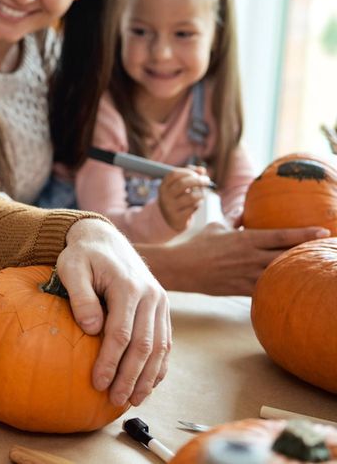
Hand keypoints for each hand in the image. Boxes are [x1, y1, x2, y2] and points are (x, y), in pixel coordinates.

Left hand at [56, 218, 169, 407]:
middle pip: (144, 345)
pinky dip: (159, 364)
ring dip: (148, 376)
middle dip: (130, 376)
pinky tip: (149, 383)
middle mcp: (150, 295)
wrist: (104, 238)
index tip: (98, 382)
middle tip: (115, 399)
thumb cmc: (83, 256)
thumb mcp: (72, 268)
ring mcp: (160, 302)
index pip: (121, 333)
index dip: (111, 361)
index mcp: (128, 287)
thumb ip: (80, 296)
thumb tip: (91, 329)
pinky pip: (166, 341)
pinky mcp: (161, 308)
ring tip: (134, 399)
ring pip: (159, 347)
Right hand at [143, 221, 329, 294]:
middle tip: (328, 250)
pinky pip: (265, 290)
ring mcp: (246, 274)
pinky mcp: (240, 289)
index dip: (304, 233)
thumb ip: (234, 222)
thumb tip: (244, 213)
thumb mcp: (216, 227)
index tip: (323, 231)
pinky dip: (277, 289)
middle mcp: (249, 257)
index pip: (281, 235)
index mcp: (246, 239)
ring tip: (314, 271)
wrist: (181, 268)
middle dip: (308, 253)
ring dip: (296, 272)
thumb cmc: (197, 245)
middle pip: (286, 255)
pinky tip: (290, 290)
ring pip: (278, 274)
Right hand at [158, 166, 211, 230]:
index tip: (197, 174)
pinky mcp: (177, 218)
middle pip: (183, 184)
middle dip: (198, 181)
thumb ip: (191, 174)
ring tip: (201, 195)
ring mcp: (170, 207)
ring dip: (200, 194)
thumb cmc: (180, 198)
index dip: (188, 172)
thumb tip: (202, 170)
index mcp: (163, 186)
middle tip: (207, 181)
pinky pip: (193, 208)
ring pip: (191, 196)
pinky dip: (198, 204)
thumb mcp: (181, 186)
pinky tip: (196, 205)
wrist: (173, 220)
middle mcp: (164, 196)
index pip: (174, 174)